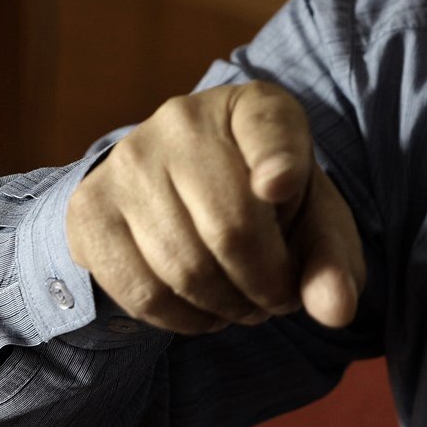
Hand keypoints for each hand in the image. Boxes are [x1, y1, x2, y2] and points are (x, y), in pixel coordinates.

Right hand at [66, 82, 365, 334]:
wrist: (186, 193)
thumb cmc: (267, 207)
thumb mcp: (314, 223)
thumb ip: (333, 261)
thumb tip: (335, 310)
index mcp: (255, 107)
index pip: (269, 128)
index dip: (278, 160)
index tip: (279, 187)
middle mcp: (184, 119)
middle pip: (232, 230)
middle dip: (267, 286)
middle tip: (277, 299)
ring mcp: (130, 161)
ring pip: (184, 269)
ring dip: (227, 309)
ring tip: (243, 303)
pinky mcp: (91, 208)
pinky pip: (141, 292)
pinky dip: (182, 320)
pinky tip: (202, 308)